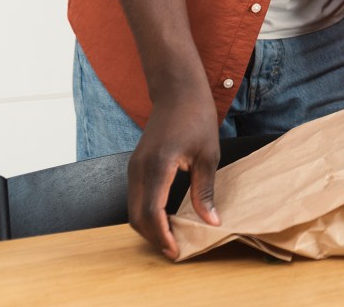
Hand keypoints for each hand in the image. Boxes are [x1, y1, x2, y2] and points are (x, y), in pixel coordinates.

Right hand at [126, 88, 220, 258]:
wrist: (178, 92)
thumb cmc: (196, 118)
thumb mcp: (208, 156)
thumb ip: (204, 190)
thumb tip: (210, 220)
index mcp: (158, 166)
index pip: (152, 212)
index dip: (162, 235)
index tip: (176, 251)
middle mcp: (138, 169)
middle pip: (137, 216)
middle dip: (154, 237)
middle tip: (175, 250)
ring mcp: (133, 168)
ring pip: (133, 209)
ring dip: (149, 227)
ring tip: (172, 238)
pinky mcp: (135, 166)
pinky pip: (135, 198)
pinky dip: (146, 214)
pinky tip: (165, 219)